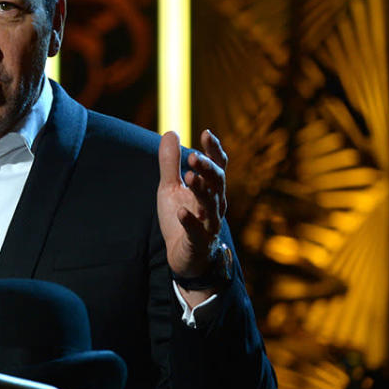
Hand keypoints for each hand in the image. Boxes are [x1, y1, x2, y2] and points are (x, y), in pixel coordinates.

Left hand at [157, 129, 227, 303]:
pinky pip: (196, 231)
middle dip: (208, 169)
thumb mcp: (170, 187)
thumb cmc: (181, 216)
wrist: (184, 255)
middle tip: (194, 157)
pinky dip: (190, 221)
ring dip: (201, 191)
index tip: (206, 133)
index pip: (218, 166)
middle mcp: (214, 204)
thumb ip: (170, 163)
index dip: (214, 150)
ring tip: (190, 177)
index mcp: (210, 189)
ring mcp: (209, 224)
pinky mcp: (198, 242)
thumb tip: (170, 132)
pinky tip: (181, 212)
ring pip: (211, 205)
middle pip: (218, 183)